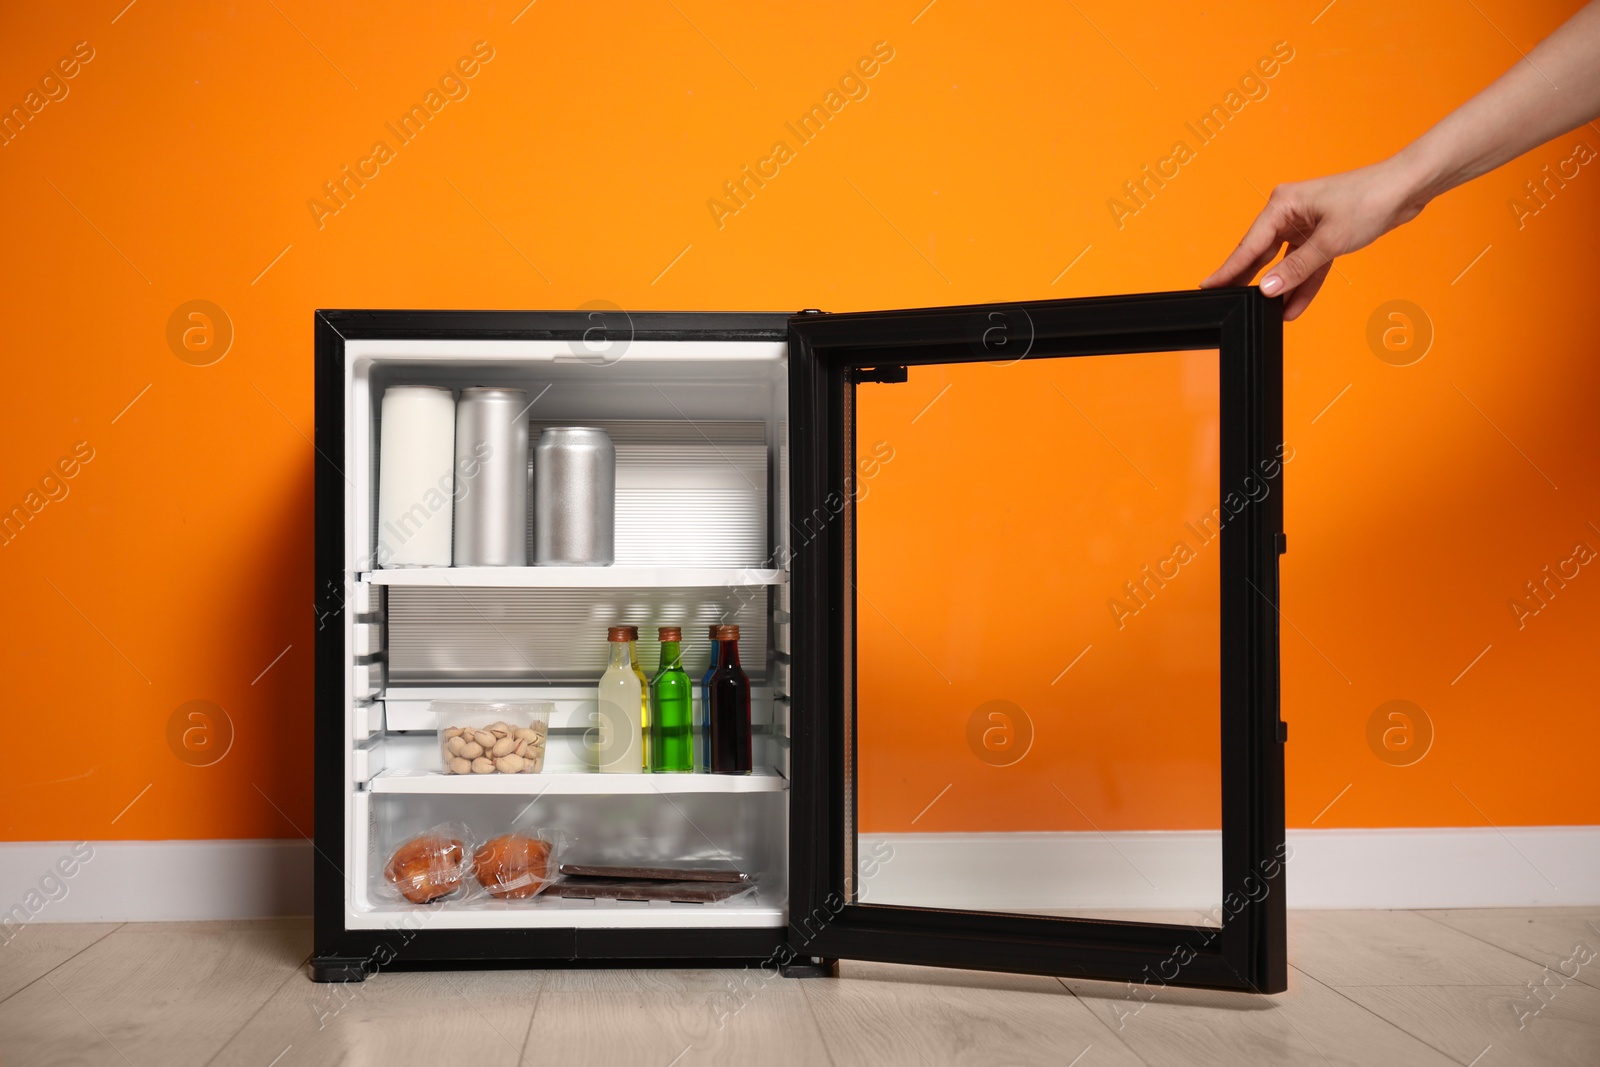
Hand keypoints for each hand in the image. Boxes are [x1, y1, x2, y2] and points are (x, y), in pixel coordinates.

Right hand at [1201, 159, 1428, 318]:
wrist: (1407, 188)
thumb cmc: (1369, 200)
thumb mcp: (1329, 241)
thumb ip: (1296, 268)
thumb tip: (1268, 289)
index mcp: (1283, 205)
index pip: (1249, 245)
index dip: (1229, 269)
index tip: (1207, 286)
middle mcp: (1290, 212)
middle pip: (1261, 254)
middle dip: (1249, 280)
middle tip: (1229, 301)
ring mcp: (1306, 224)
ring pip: (1285, 262)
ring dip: (1282, 287)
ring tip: (1266, 313)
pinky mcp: (1324, 234)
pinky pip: (1307, 264)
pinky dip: (1303, 283)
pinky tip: (1293, 306)